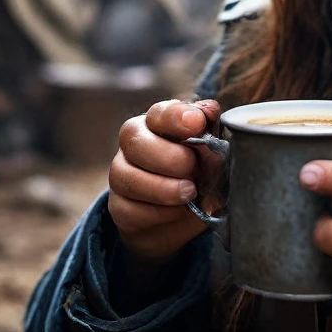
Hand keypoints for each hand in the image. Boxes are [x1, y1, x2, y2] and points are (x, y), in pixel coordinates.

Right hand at [108, 99, 222, 264]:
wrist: (183, 220)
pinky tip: (177, 212)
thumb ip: (211, 132)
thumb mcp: (212, 156)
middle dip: (171, 158)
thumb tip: (210, 111)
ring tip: (190, 193)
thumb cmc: (199, 177)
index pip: (159, 113)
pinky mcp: (119, 208)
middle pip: (135, 140)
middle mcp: (133, 145)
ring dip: (164, 188)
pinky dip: (158, 213)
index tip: (197, 123)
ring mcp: (121, 176)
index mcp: (156, 124)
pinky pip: (130, 209)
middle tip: (195, 170)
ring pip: (128, 177)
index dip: (176, 117)